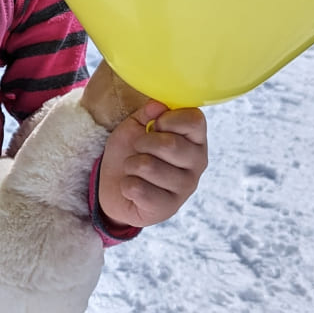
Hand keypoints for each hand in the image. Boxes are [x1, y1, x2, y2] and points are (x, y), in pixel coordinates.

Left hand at [97, 101, 207, 228]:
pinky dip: (127, 185)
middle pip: (170, 144)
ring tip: (135, 169)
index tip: (154, 125)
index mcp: (195, 138)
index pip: (195, 120)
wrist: (115, 187)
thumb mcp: (134, 127)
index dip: (167, 119)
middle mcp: (198, 162)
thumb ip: (147, 113)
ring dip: (131, 164)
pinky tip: (133, 187)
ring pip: (149, 166)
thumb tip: (157, 105)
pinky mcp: (168, 208)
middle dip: (142, 143)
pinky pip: (138, 188)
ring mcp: (186, 187)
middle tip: (138, 149)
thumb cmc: (131, 152)